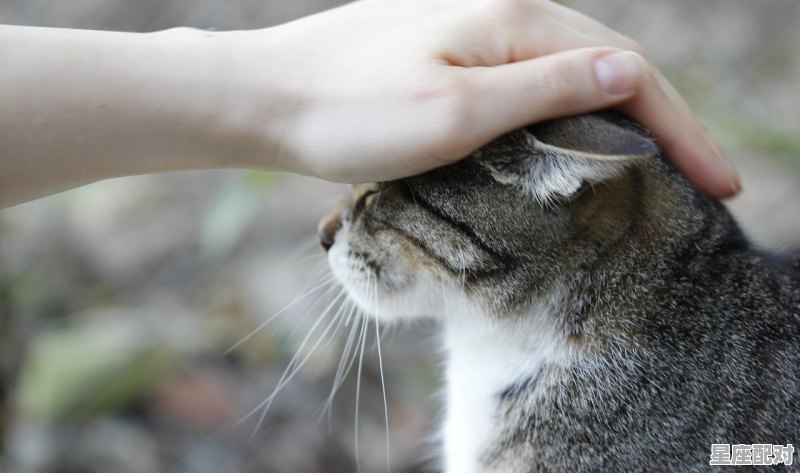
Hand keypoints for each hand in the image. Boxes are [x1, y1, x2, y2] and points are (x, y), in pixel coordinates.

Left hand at [222, 0, 738, 196]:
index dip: (681, 129)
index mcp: (513, 20)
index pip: (628, 71)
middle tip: (705, 178)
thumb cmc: (349, 112)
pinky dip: (571, 107)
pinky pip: (530, 74)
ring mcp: (474, 26)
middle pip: (608, 63)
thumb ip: (546, 90)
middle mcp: (501, 9)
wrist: (267, 98)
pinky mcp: (449, 48)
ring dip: (622, 113)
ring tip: (660, 162)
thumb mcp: (456, 113)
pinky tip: (580, 133)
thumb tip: (629, 76)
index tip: (718, 184)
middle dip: (665, 121)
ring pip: (571, 68)